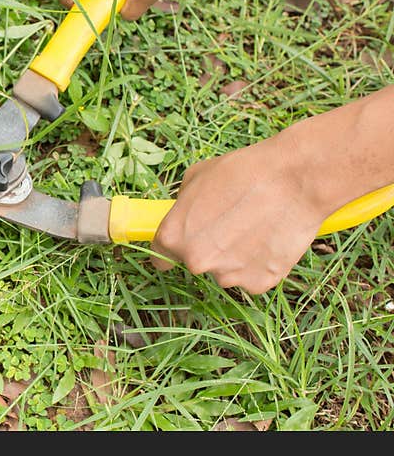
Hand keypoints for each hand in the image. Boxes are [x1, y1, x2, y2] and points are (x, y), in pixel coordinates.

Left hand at [150, 132, 329, 293]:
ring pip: (226, 271)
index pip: (161, 256)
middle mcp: (196, 262)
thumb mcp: (196, 178)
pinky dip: (259, 262)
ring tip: (255, 226)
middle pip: (196, 262)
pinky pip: (253, 276)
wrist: (294, 180)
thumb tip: (183, 217)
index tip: (183, 243)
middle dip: (208, 247)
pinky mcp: (260, 283)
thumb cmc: (243, 172)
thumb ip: (182, 207)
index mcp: (173, 237)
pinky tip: (269, 238)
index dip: (173, 248)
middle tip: (231, 223)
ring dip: (235, 256)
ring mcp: (228, 275)